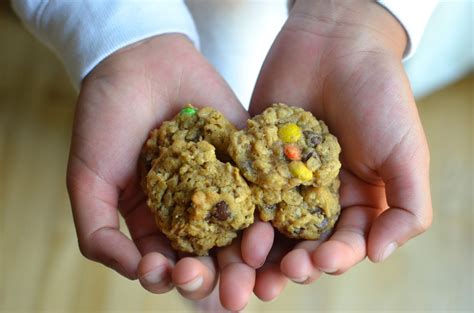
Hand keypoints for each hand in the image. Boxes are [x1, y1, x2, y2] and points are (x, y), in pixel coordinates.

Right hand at [66, 34, 256, 307]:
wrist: (140, 63)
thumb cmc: (106, 120)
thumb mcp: (88, 181)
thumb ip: (99, 233)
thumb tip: (135, 272)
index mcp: (157, 222)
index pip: (170, 264)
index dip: (174, 278)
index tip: (172, 275)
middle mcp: (193, 211)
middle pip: (213, 257)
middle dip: (221, 279)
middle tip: (232, 296)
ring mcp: (223, 187)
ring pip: (242, 233)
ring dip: (251, 258)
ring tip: (257, 269)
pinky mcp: (247, 162)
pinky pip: (262, 192)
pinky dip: (268, 214)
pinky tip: (271, 230)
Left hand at [246, 0, 432, 297]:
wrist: (335, 43)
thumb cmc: (378, 96)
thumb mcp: (406, 153)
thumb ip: (408, 206)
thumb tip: (380, 254)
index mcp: (356, 202)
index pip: (344, 242)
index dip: (334, 257)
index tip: (319, 262)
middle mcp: (318, 198)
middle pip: (303, 243)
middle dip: (291, 264)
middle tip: (275, 278)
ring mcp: (283, 181)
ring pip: (269, 227)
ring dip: (259, 252)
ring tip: (247, 268)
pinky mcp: (255, 162)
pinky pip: (244, 192)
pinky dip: (238, 213)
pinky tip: (229, 228)